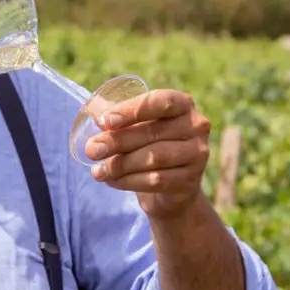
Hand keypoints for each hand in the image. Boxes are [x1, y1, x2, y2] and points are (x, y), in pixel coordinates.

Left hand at [84, 88, 210, 217]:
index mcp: (183, 104)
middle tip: (92, 149)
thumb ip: (116, 118)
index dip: (132, 111)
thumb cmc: (150, 146)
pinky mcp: (190, 181)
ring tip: (98, 171)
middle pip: (153, 132)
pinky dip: (128, 181)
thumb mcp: (136, 126)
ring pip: (154, 158)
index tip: (105, 121)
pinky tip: (112, 181)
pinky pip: (156, 180)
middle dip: (117, 141)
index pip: (160, 102)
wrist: (171, 187)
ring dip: (120, 165)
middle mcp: (196, 126)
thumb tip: (92, 113)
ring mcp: (197, 155)